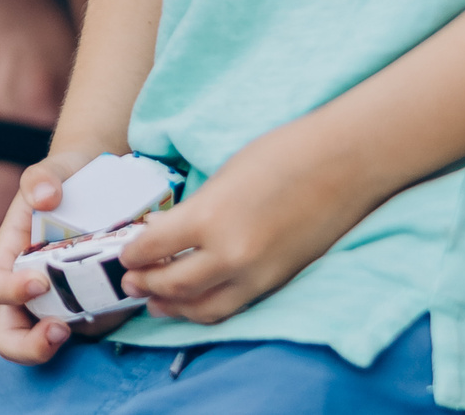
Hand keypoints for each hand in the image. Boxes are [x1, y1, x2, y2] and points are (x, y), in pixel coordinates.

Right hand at [0, 145, 136, 363]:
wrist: (99, 183)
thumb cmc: (68, 179)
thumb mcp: (54, 170)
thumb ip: (42, 177)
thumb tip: (44, 196)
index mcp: (10, 256)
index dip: (8, 291)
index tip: (39, 282)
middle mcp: (29, 286)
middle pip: (11, 334)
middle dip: (30, 345)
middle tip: (59, 332)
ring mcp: (61, 300)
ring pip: (55, 338)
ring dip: (76, 337)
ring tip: (105, 313)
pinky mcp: (93, 306)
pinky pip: (95, 327)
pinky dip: (109, 323)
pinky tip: (127, 298)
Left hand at [115, 123, 373, 323]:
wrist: (342, 164)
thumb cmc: (280, 156)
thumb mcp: (221, 178)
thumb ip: (192, 210)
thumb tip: (162, 229)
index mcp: (208, 217)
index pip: (153, 247)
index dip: (131, 253)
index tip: (121, 253)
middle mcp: (230, 255)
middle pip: (173, 285)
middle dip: (145, 285)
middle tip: (128, 281)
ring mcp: (257, 275)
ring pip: (204, 308)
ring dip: (173, 306)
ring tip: (154, 301)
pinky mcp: (278, 283)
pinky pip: (234, 307)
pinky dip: (208, 308)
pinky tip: (195, 301)